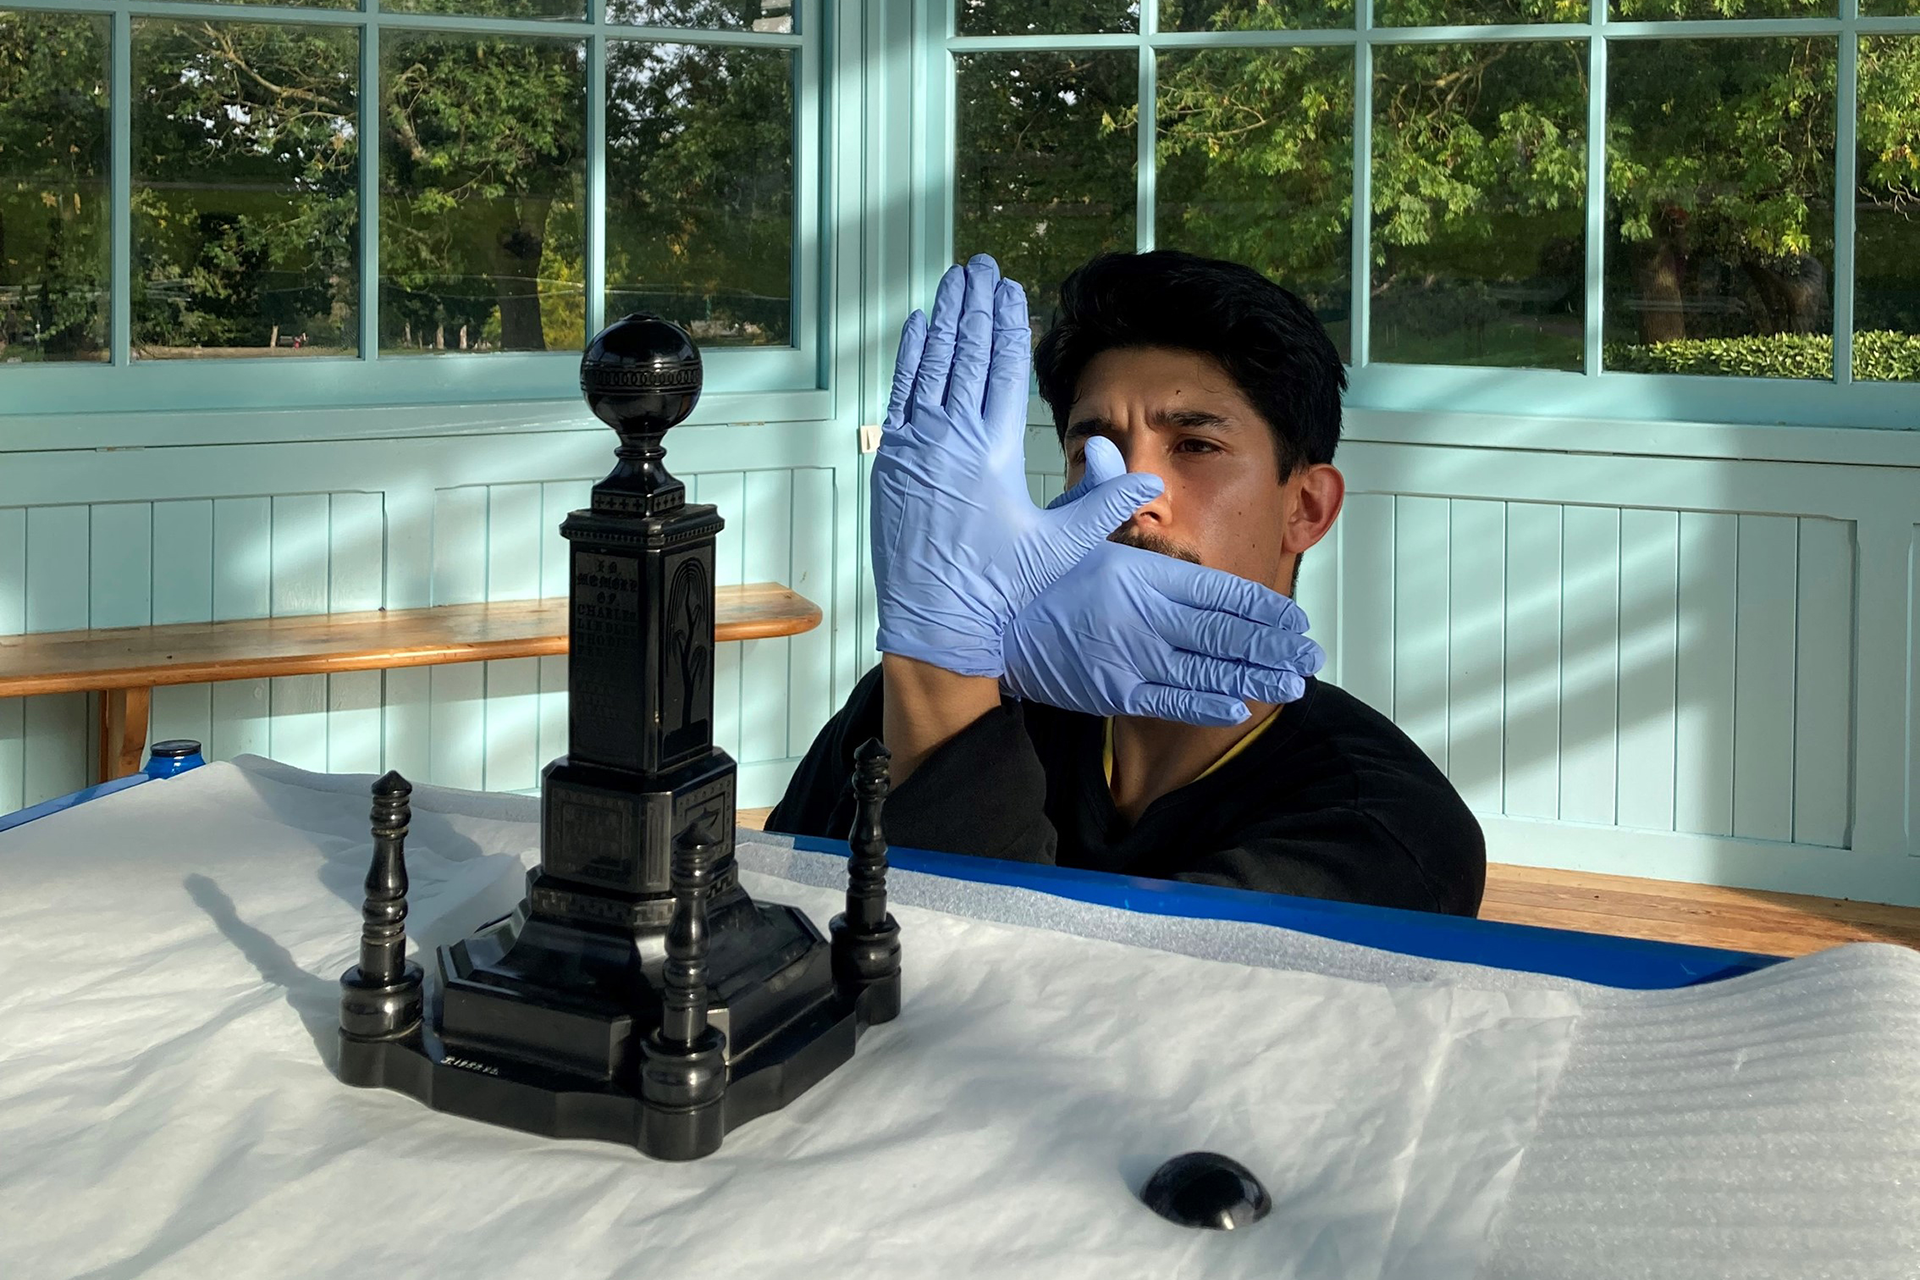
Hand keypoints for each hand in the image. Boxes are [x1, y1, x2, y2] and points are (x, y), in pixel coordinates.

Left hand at [870, 255, 1163, 676]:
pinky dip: (909, 359)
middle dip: (975, 306)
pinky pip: (900, 396)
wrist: (934, 624)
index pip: (1003, 370)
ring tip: (952, 282)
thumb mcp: (1058, 546)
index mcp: (991, 451)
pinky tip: (916, 327)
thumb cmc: (998, 590)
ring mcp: (913, 448)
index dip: (1010, 325)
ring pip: (929, 367)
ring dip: (942, 320)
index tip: (1014, 290)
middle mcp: (947, 439)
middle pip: (965, 355)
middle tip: (980, 266)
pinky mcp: (890, 463)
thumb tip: (1149, 478)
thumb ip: (1102, 504)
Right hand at [1000, 436, 1324, 724]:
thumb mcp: (1065, 523)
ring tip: (1290, 683)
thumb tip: (1122, 458)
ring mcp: (1128, 658)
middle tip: (1309, 655)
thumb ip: (1104, 494)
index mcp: (1139, 572)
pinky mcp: (1110, 692)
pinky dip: (1207, 704)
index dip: (1262, 607)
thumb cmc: (1028, 572)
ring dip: (1254, 678)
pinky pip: (1170, 701)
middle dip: (1273, 647)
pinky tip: (1239, 705)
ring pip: (1207, 672)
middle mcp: (1141, 616)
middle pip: (1225, 634)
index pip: (1218, 590)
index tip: (1294, 616)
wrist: (981, 623)